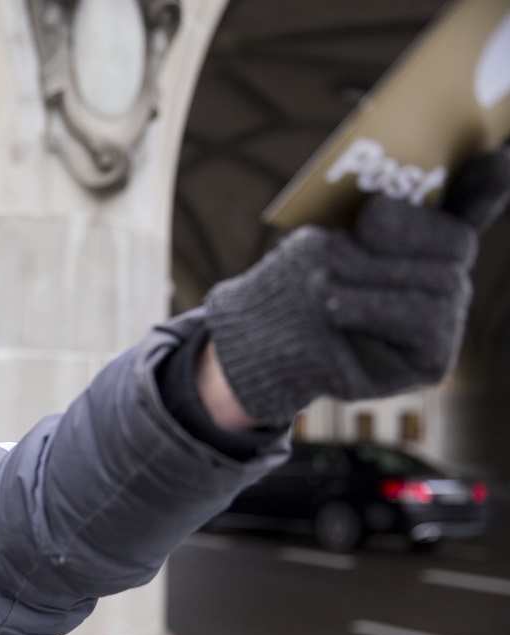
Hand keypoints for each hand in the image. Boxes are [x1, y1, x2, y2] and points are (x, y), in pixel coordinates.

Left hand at [203, 144, 509, 425]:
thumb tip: (390, 204)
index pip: (470, 203)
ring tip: (321, 287)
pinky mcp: (434, 356)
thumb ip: (368, 223)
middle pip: (455, 240)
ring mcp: (445, 318)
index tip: (499, 157)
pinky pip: (426, 318)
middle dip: (396, 235)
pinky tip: (335, 311)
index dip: (487, 184)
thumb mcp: (325, 237)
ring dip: (368, 277)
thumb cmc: (296, 286)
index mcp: (421, 239)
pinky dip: (373, 307)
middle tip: (341, 245)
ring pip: (439, 280)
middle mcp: (442, 275)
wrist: (269, 345)